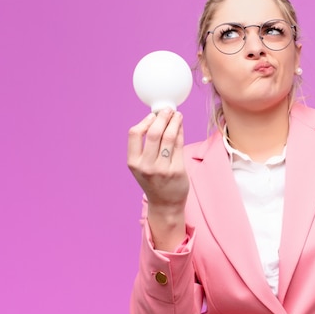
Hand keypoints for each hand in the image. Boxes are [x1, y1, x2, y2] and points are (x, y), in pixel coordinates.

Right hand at [127, 110, 188, 248]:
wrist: (165, 204)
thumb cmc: (153, 181)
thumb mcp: (141, 165)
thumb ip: (145, 146)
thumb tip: (156, 118)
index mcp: (133, 162)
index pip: (134, 134)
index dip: (145, 121)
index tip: (153, 115)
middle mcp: (146, 165)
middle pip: (154, 133)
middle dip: (162, 117)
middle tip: (168, 110)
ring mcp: (162, 168)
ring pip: (169, 137)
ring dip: (174, 122)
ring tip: (177, 115)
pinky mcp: (177, 170)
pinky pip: (180, 145)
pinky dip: (181, 132)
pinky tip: (181, 126)